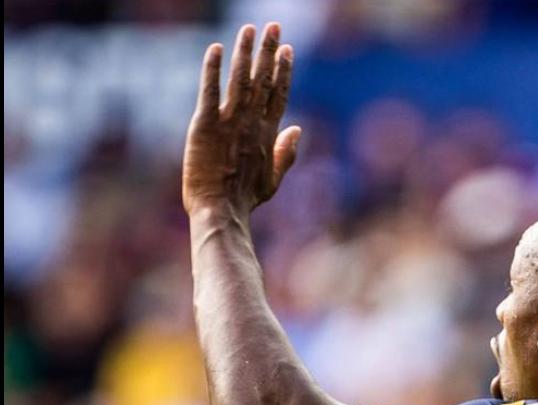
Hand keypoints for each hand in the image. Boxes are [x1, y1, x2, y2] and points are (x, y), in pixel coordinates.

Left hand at [183, 23, 299, 215]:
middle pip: (263, 80)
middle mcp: (251, 123)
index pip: (279, 94)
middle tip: (274, 26)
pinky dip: (213, 69)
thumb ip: (286, 153)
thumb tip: (298, 129)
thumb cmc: (245, 199)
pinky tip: (216, 49)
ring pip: (240, 79)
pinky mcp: (205, 124)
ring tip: (250, 29)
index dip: (284, 70)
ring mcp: (229, 122)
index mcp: (268, 134)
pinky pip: (210, 91)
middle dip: (269, 51)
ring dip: (245, 52)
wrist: (221, 210)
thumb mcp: (273, 180)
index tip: (288, 50)